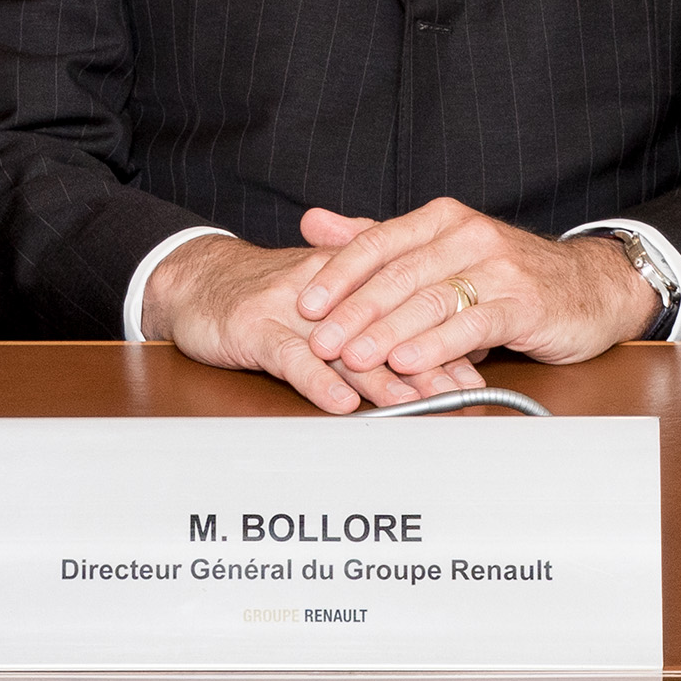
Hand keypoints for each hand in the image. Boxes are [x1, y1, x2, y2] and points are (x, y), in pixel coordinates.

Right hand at [141, 235, 484, 415]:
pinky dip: (318, 381)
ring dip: (385, 375)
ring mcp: (290, 309)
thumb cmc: (265, 294)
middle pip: (386, 323)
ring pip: (347, 343)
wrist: (197, 280)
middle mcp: (327, 290)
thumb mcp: (325, 298)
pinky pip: (292, 357)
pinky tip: (342, 403)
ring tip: (421, 399)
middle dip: (429, 358)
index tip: (483, 360)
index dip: (445, 331)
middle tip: (465, 386)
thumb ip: (372, 315)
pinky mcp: (255, 327)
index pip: (406, 302)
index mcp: (348, 276)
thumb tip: (433, 340)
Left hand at [294, 200, 659, 384]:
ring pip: (431, 299)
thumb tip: (313, 222)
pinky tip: (408, 363)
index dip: (338, 274)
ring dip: (387, 331)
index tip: (305, 304)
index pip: (378, 241)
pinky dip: (435, 346)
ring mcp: (498, 268)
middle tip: (320, 341)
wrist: (591, 286)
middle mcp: (468, 235)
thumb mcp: (441, 248)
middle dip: (354, 311)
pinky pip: (471, 325)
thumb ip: (377, 238)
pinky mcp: (523, 304)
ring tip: (354, 356)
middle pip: (399, 274)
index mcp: (442, 219)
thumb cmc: (509, 273)